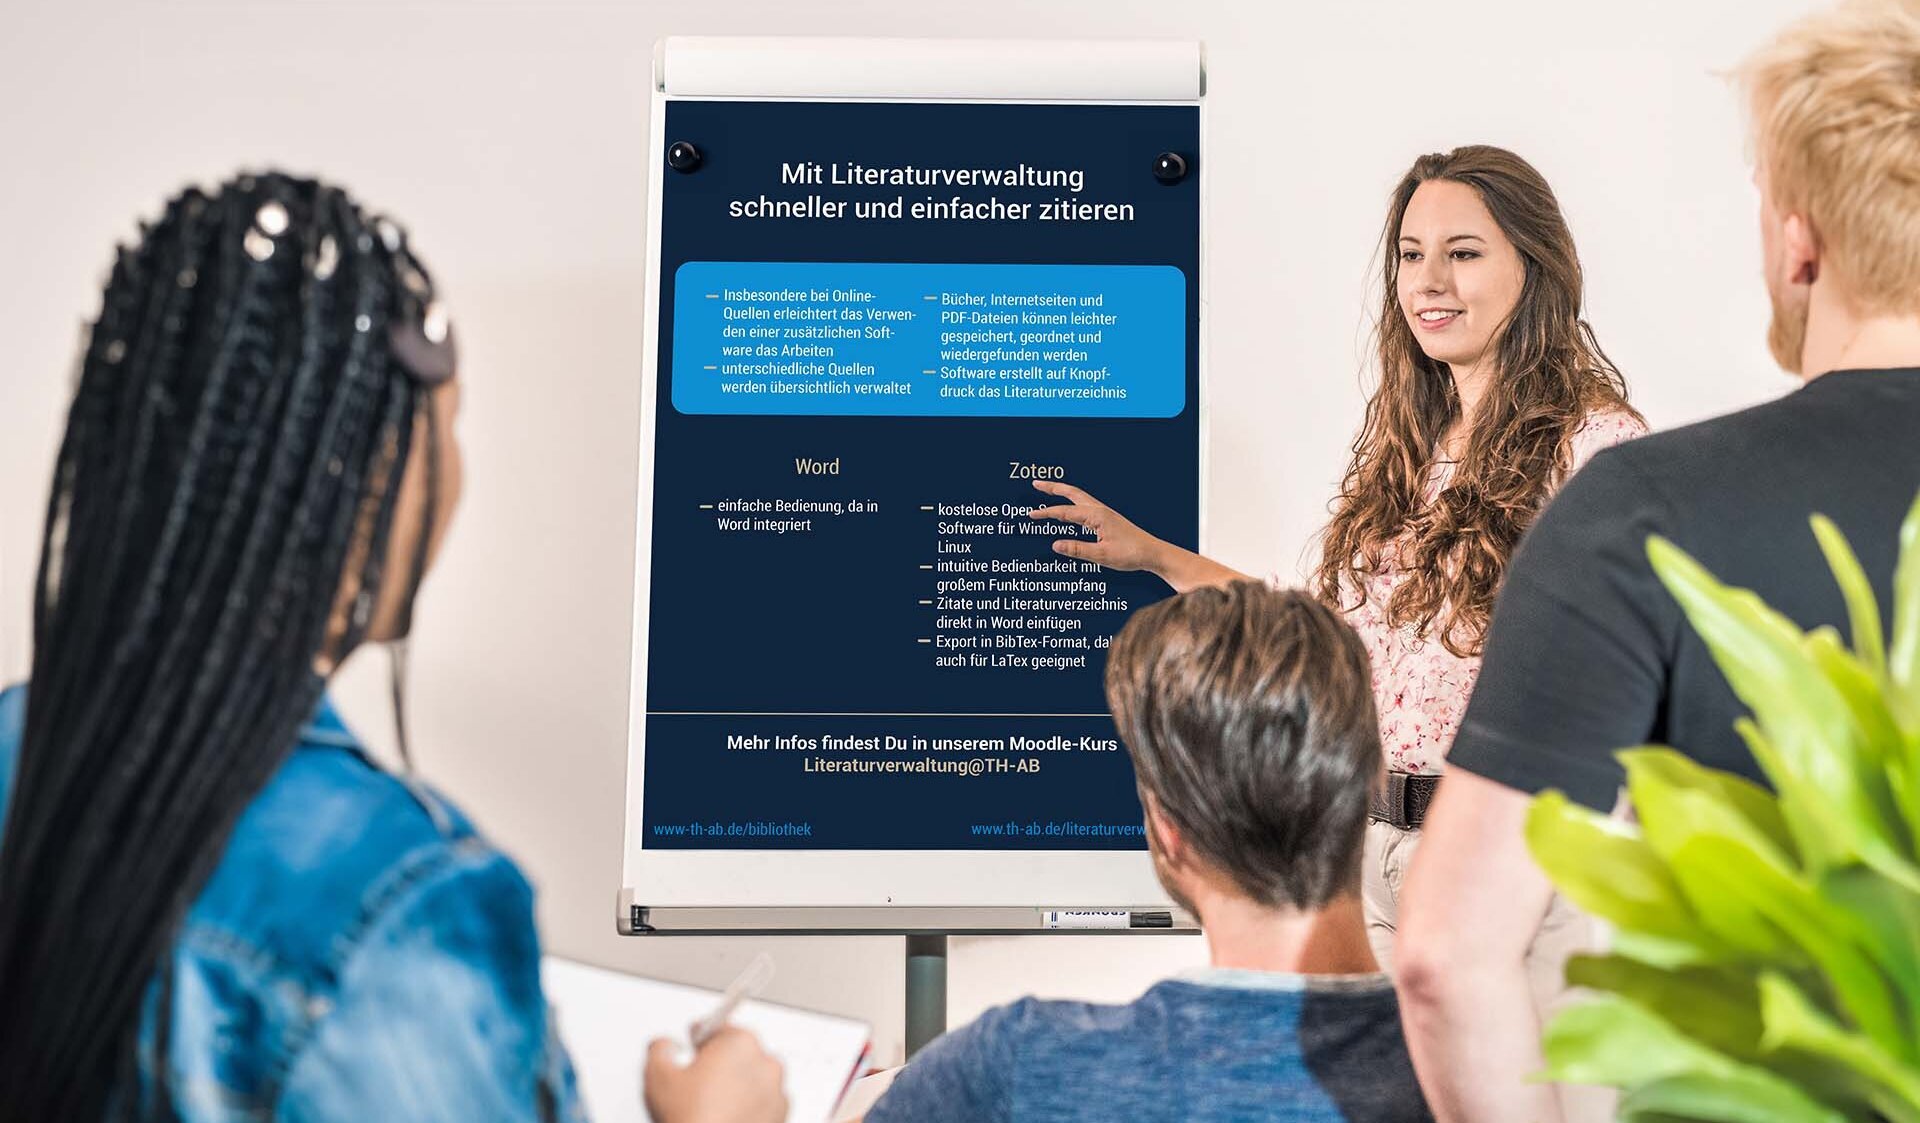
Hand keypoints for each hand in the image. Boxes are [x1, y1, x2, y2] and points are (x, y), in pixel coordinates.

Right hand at [644, 1027, 786, 1122]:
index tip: (694, 1042)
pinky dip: (750, 1105)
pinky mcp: (781, 1115)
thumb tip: (664, 1046)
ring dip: (737, 1083)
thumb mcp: (658, 1077)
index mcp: (740, 1043)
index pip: (720, 1026)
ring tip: (712, 1104)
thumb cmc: (694, 1120)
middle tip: (698, 1081)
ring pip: (753, 1077)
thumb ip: (660, 1049)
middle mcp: (766, 1063)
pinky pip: (763, 1101)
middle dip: (720, 1061)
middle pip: (739, 1051)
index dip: (700, 1036)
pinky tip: (727, 1116)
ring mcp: (777, 1090)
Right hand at [1027, 480, 1171, 573]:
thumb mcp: (1101, 555)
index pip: (1065, 513)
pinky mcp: (1108, 519)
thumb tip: (1055, 545)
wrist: (1152, 553)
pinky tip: (1068, 510)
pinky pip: (1084, 506)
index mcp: (1096, 516)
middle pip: (1071, 493)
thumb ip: (1077, 549)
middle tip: (1036, 483)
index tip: (1031, 515)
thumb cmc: (1130, 554)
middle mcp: (1100, 510)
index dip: (1046, 513)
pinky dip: (1072, 502)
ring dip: (1062, 492)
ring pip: (1078, 497)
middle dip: (1053, 488)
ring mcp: (1104, 513)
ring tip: (1047, 490)